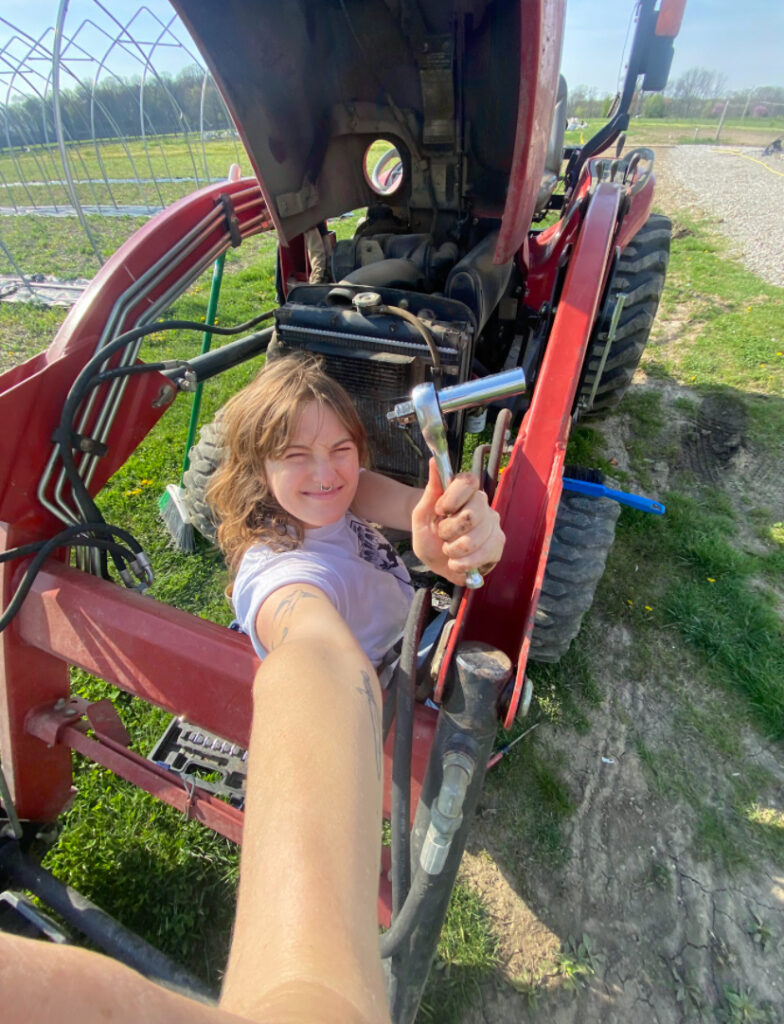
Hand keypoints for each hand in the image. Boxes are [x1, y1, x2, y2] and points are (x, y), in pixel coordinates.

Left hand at [411, 459, 504, 585]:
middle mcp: (483, 504)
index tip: (440, 510)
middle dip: (449, 531)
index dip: (453, 498)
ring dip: (453, 550)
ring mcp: (493, 525)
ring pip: (474, 539)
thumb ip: (431, 489)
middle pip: (472, 514)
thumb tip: (434, 460)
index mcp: (465, 492)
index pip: (469, 481)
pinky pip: (483, 555)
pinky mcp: (498, 545)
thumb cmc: (429, 534)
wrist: (436, 560)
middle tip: (443, 535)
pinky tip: (457, 562)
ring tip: (449, 550)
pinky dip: (463, 563)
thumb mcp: (422, 514)